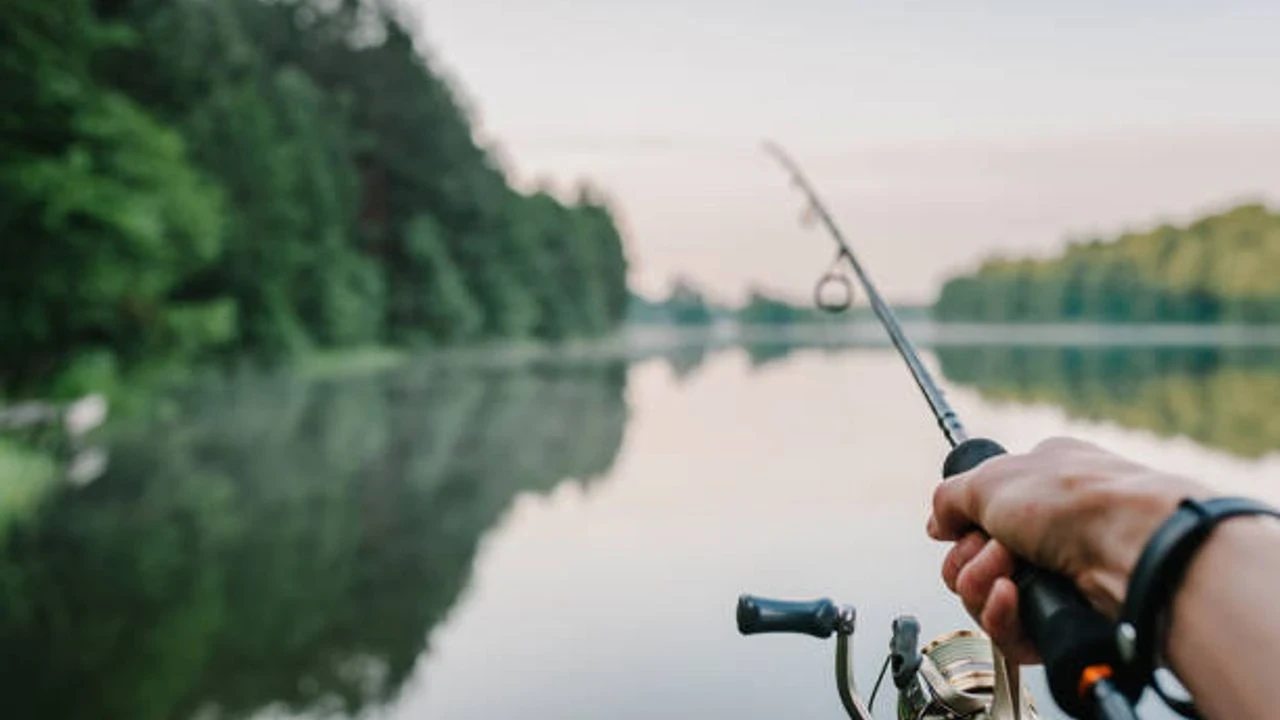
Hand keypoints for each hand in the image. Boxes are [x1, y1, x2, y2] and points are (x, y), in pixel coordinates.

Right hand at [927, 437, 1206, 662]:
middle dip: (969, 559)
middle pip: (974, 559)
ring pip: (986, 598)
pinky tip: (1012, 598)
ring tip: (1006, 574)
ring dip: (981, 585)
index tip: (960, 528)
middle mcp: (1051, 530)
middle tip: (992, 549)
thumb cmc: (1075, 500)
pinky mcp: (1064, 620)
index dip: (962, 526)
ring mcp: (1059, 576)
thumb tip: (937, 523)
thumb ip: (950, 497)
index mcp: (1041, 483)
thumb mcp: (992, 477)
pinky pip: (1009, 632)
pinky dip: (1001, 616)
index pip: (980, 514)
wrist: (1134, 547)